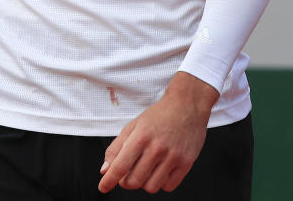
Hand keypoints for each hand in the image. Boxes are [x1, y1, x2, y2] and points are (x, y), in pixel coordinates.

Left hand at [98, 72, 219, 193]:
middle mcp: (157, 148)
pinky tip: (162, 169)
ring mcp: (173, 156)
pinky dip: (162, 182)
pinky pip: (168, 186)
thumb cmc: (160, 114)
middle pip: (134, 181)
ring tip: (148, 168)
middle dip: (127, 180)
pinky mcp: (186, 162)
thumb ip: (117, 147)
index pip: (120, 167)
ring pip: (151, 187)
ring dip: (145, 182)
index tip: (104, 186)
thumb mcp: (134, 125)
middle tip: (130, 171)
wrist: (188, 104)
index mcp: (141, 136)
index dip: (109, 181)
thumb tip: (105, 170)